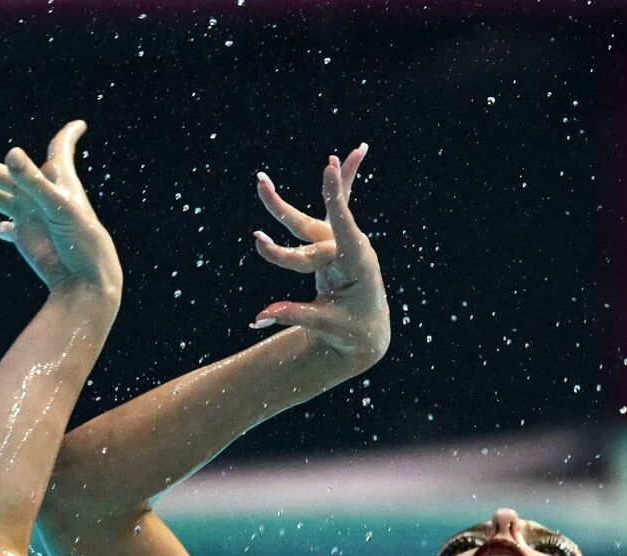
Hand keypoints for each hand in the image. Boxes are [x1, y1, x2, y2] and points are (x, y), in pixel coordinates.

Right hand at [0, 121, 121, 294]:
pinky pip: (12, 230)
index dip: (68, 136)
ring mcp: (32, 217)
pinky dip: (5, 228)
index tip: (81, 124)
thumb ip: (34, 181)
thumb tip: (11, 153)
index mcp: (56, 181)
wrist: (87, 282)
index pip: (60, 150)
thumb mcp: (59, 207)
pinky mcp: (29, 238)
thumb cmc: (83, 242)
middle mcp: (40, 196)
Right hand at [252, 145, 389, 367]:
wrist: (368, 331)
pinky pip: (333, 210)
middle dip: (280, 215)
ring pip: (312, 219)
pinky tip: (353, 154)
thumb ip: (294, 316)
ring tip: (284, 173)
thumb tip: (258, 319)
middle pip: (309, 229)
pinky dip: (337, 186)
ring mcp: (342, 243)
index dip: (335, 199)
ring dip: (294, 200)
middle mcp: (351, 248)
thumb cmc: (351, 330)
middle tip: (259, 189)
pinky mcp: (334, 243)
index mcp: (357, 264)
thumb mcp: (326, 324)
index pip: (342, 228)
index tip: (331, 168)